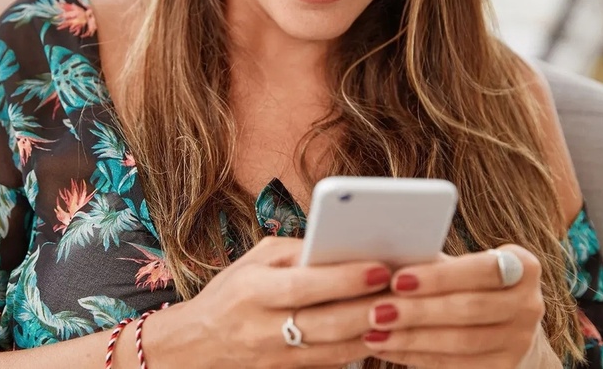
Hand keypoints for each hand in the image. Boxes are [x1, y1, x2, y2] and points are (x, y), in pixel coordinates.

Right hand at [153, 237, 390, 367]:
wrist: (198, 346)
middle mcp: (261, 329)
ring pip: (336, 350)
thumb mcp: (254, 262)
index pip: (304, 285)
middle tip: (404, 291)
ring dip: (373, 331)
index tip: (381, 268)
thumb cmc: (232, 295)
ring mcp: (275, 359)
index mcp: (252, 291)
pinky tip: (378, 332)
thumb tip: (345, 245)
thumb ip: (298, 253)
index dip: (346, 278)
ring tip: (400, 310)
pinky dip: (359, 349)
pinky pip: (332, 365)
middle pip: (327, 323)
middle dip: (370, 307)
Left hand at [360, 245, 548, 367]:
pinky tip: (387, 348)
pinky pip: (455, 365)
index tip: (397, 279)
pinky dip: (416, 357)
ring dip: (412, 338)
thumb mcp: (463, 268)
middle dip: (418, 311)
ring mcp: (520, 342)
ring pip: (461, 342)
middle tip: (376, 311)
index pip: (482, 269)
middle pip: (470, 309)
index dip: (439, 277)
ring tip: (374, 333)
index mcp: (523, 267)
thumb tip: (385, 254)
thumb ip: (435, 261)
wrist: (506, 328)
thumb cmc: (470, 286)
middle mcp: (529, 305)